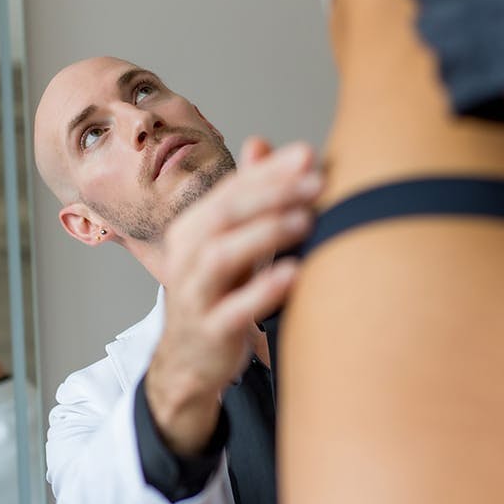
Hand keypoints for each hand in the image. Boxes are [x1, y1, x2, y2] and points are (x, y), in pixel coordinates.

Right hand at [147, 138, 319, 454]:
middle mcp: (187, 257)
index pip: (230, 190)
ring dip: (264, 234)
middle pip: (224, 215)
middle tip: (317, 181)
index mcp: (192, 230)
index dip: (267, 171)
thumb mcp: (230, 244)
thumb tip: (260, 142)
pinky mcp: (208, 330)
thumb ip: (245, 197)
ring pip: (222, 256)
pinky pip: (233, 309)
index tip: (308, 154)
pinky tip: (293, 274)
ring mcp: (194, 295)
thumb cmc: (218, 295)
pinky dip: (261, 290)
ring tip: (306, 219)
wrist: (189, 361)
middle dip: (271, 194)